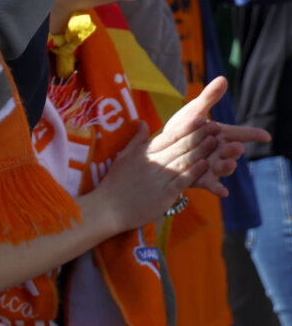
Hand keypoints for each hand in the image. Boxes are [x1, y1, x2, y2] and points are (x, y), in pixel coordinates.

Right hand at [91, 122, 207, 233]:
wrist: (108, 207)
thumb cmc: (116, 182)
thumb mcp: (123, 157)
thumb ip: (136, 140)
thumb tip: (144, 122)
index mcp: (145, 152)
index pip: (170, 136)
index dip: (187, 127)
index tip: (201, 118)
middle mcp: (153, 162)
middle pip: (180, 146)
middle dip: (199, 135)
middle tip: (216, 126)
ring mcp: (159, 178)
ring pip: (184, 161)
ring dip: (200, 150)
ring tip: (215, 141)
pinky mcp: (163, 194)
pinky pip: (181, 180)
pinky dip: (194, 172)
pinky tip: (205, 165)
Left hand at [155, 76, 268, 197]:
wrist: (161, 148)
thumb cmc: (182, 128)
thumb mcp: (194, 111)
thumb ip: (209, 97)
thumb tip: (223, 78)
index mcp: (220, 134)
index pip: (240, 133)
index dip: (253, 135)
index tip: (265, 136)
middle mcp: (219, 151)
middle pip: (231, 151)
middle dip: (234, 150)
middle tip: (236, 147)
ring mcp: (211, 165)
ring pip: (223, 167)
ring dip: (227, 167)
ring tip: (229, 164)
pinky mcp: (200, 178)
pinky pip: (211, 184)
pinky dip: (217, 188)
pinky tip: (222, 192)